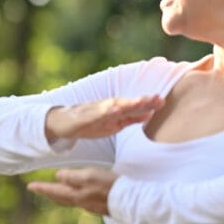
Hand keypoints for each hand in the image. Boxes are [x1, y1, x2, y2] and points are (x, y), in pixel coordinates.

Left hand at [27, 168, 117, 214]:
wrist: (132, 202)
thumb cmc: (110, 187)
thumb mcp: (88, 177)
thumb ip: (71, 177)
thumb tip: (57, 176)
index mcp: (76, 195)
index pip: (55, 191)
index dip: (42, 188)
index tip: (30, 186)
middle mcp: (82, 202)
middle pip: (61, 197)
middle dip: (49, 192)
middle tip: (38, 189)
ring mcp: (92, 205)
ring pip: (71, 199)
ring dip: (61, 194)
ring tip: (55, 191)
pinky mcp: (102, 205)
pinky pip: (82, 200)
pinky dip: (75, 196)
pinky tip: (78, 194)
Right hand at [45, 95, 163, 141]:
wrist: (60, 123)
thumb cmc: (88, 123)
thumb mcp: (112, 124)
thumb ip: (129, 119)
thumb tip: (149, 114)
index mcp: (115, 111)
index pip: (134, 107)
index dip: (148, 104)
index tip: (163, 101)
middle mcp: (106, 107)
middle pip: (127, 104)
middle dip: (142, 101)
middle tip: (158, 99)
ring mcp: (94, 111)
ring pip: (113, 106)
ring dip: (127, 104)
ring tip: (140, 102)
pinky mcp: (83, 117)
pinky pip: (95, 114)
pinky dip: (105, 112)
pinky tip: (114, 109)